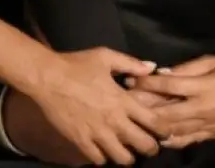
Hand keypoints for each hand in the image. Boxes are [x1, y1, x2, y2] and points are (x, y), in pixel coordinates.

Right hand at [27, 47, 164, 165]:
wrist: (47, 78)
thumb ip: (131, 63)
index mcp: (123, 101)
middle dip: (151, 148)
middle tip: (151, 147)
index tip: (167, 132)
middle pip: (142, 144)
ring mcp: (96, 133)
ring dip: (128, 157)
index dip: (164, 130)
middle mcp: (114, 121)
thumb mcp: (107, 57)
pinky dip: (104, 158)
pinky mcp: (80, 141)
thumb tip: (151, 67)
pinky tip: (105, 152)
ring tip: (128, 153)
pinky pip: (97, 159)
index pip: (153, 121)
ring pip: (121, 157)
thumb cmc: (78, 65)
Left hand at [131, 55, 214, 147]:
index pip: (168, 85)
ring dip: (152, 126)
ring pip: (172, 130)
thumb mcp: (214, 60)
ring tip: (134, 120)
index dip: (146, 82)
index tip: (130, 79)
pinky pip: (185, 140)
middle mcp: (203, 108)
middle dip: (142, 107)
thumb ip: (188, 68)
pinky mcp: (210, 135)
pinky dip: (169, 139)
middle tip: (124, 103)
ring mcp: (206, 125)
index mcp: (204, 86)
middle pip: (165, 112)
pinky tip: (157, 135)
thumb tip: (162, 74)